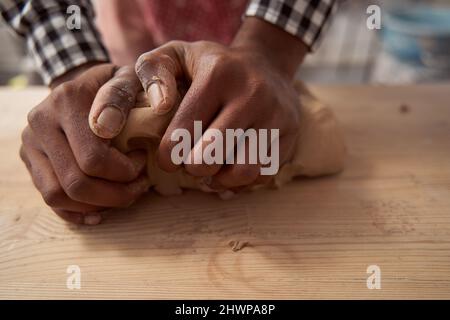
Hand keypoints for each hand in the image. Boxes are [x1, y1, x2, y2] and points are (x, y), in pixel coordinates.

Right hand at [20, 64, 149, 224]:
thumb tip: (109, 128)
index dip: (126, 172)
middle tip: (139, 186)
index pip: (94, 159)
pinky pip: (49, 199)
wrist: (84, 84)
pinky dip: (77, 212)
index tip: (143, 159)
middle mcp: (41, 123)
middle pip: (75, 183)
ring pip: (58, 197)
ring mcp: (31, 144)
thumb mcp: (130, 78)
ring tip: (123, 195)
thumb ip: (124, 95)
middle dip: (115, 195)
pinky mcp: (30, 160)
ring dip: (98, 205)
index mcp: (66, 102)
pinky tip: (101, 211)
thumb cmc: (116, 85)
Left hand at [134, 19, 307, 190]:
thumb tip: (159, 106)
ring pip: (242, 172)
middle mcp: (251, 94)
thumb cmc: (214, 66)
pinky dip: (243, 180)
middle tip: (190, 162)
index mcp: (218, 75)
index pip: (183, 132)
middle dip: (193, 169)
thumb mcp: (178, 54)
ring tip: (212, 168)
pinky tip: (231, 166)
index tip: (168, 157)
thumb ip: (153, 70)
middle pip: (211, 157)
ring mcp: (276, 115)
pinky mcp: (290, 132)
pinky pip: (263, 174)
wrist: (268, 62)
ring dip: (220, 179)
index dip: (168, 155)